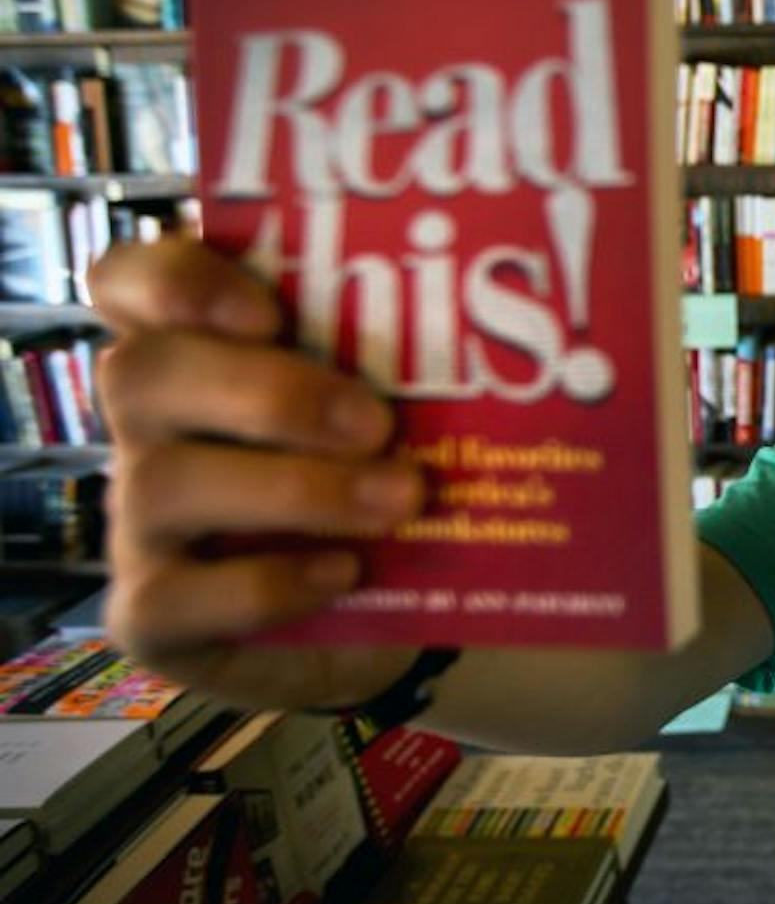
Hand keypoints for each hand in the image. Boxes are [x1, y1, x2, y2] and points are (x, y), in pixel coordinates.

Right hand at [89, 238, 426, 710]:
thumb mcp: (400, 413)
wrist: (381, 623)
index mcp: (199, 354)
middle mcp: (152, 430)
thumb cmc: (381, 483)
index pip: (129, 283)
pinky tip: (345, 573)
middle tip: (379, 424)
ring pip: (163, 484)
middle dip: (269, 393)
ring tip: (400, 499)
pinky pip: (173, 598)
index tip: (266, 310)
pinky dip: (266, 585)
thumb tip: (516, 334)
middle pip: (143, 375)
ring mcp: (141, 525)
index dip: (174, 280)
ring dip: (294, 488)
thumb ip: (409, 367)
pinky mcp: (152, 616)